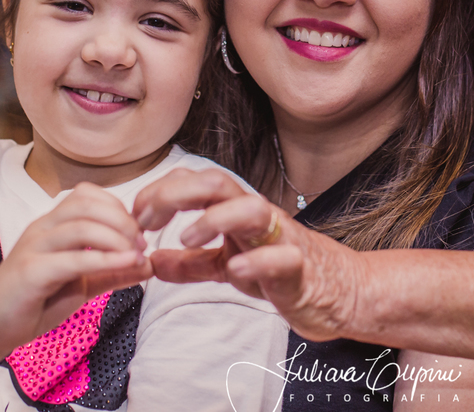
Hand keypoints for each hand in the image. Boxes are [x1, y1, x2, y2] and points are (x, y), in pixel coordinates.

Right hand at [0, 182, 152, 354]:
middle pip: (86, 203)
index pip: (87, 195)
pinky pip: (71, 258)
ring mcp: (33, 247)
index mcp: (52, 224)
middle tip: (140, 243)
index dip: (118, 207)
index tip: (138, 232)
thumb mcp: (82, 284)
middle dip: (121, 219)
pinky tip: (126, 264)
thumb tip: (149, 265)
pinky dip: (104, 258)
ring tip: (135, 254)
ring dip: (116, 237)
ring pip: (80, 225)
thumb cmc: (35, 302)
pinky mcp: (30, 272)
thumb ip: (112, 272)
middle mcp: (42, 228)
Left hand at [132, 167, 362, 341]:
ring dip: (213, 218)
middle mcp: (256, 216)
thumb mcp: (227, 266)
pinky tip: (234, 270)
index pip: (194, 182)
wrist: (337, 291)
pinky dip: (255, 261)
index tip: (136, 216)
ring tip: (187, 239)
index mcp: (236, 211)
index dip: (159, 192)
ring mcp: (279, 239)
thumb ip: (191, 264)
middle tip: (147, 223)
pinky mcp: (298, 268)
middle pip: (216, 182)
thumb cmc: (281, 271)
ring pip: (250, 208)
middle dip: (175, 194)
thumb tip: (151, 261)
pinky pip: (280, 258)